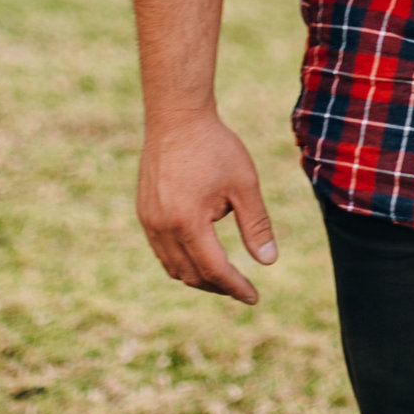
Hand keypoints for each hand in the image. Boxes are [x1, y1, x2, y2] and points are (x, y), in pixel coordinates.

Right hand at [135, 108, 278, 303]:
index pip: (214, 270)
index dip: (235, 287)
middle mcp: (162, 227)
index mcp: (188, 223)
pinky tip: (200, 254)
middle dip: (217, 286)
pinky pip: (161, 250)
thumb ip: (256, 225)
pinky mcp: (144, 212)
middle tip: (241, 289)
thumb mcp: (244, 184)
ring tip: (223, 276)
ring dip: (198, 277)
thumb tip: (268, 262)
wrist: (177, 117)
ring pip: (172, 267)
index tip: (253, 297)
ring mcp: (149, 221)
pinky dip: (181, 261)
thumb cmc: (215, 147)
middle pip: (190, 275)